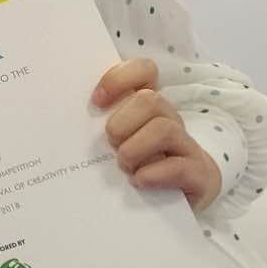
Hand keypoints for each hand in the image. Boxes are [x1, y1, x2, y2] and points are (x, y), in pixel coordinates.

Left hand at [93, 58, 221, 210]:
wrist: (182, 197)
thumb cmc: (141, 163)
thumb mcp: (119, 140)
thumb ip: (100, 125)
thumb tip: (68, 127)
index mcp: (149, 106)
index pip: (144, 70)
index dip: (119, 79)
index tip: (96, 102)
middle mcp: (171, 119)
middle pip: (150, 100)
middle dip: (121, 123)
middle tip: (111, 145)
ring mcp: (187, 145)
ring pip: (163, 129)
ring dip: (134, 150)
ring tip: (123, 166)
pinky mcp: (198, 174)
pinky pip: (179, 167)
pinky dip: (152, 174)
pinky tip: (139, 181)